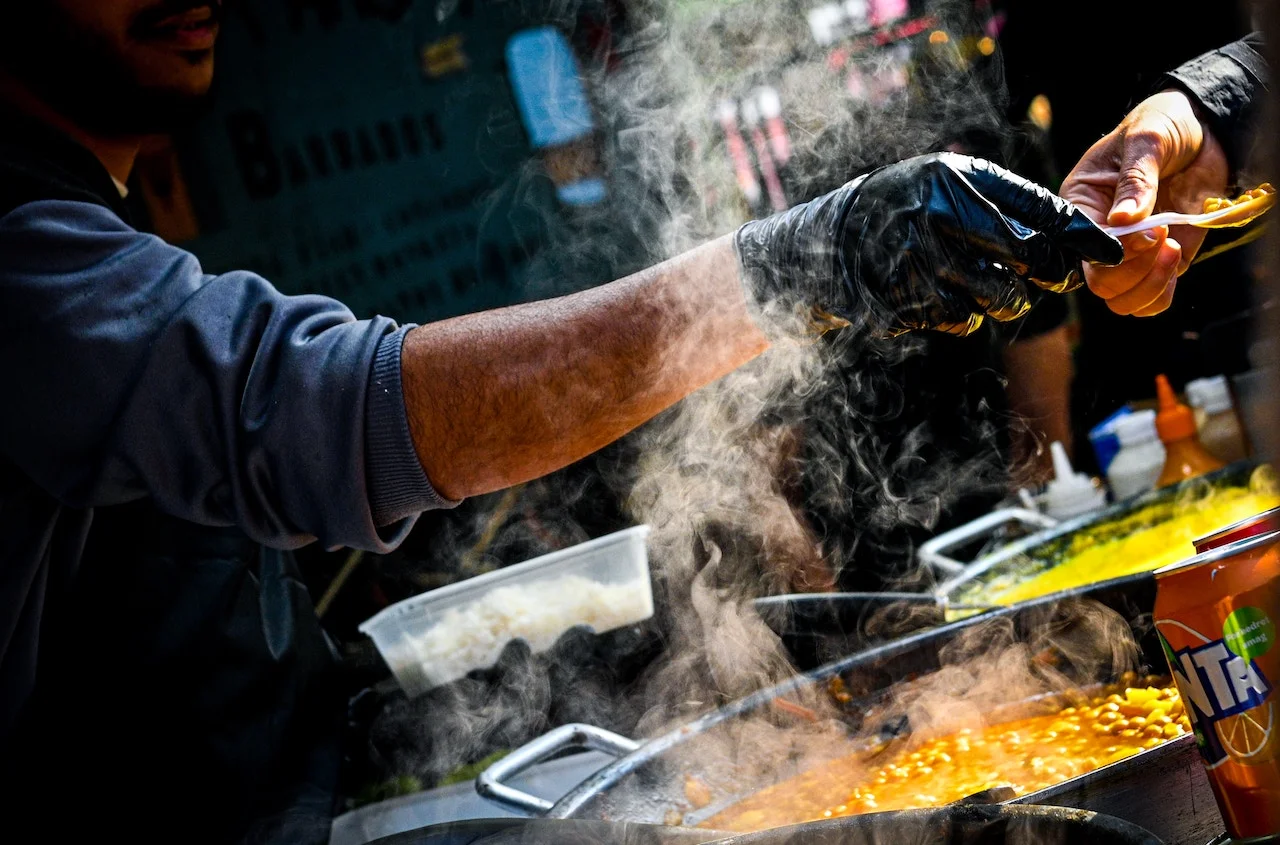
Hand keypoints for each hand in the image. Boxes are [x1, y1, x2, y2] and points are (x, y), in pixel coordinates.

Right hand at [734, 152, 1122, 336]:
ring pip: (1001, 298)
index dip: (1082, 236)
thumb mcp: (946, 182)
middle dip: (1050, 273)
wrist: (824, 242)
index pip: (1040, 210)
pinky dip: (964, 314)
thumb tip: (1068, 236)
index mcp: (956, 180)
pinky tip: (943, 295)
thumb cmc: (900, 206)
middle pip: (1029, 258)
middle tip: (1052, 277)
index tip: (1113, 252)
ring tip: (991, 286)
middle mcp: (940, 219)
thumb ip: (1001, 202)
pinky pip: (962, 320)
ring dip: (1007, 300)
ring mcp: (920, 264)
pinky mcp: (905, 302)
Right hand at [1059, 89, 1229, 315]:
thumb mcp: (1146, 140)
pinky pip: (1150, 301)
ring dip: (1149, 285)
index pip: (1081, 247)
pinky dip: (1162, 294)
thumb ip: (1136, 179)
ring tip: (1172, 249)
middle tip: (1165, 236)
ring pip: (1121, 299)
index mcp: (1080, 206)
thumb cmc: (1163, 125)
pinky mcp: (1157, 262)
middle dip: (1135, 269)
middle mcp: (1099, 237)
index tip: (1151, 231)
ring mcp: (1129, 254)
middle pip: (1099, 282)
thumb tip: (1123, 220)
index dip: (1114, 250)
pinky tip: (1176, 261)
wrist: (1203, 130)